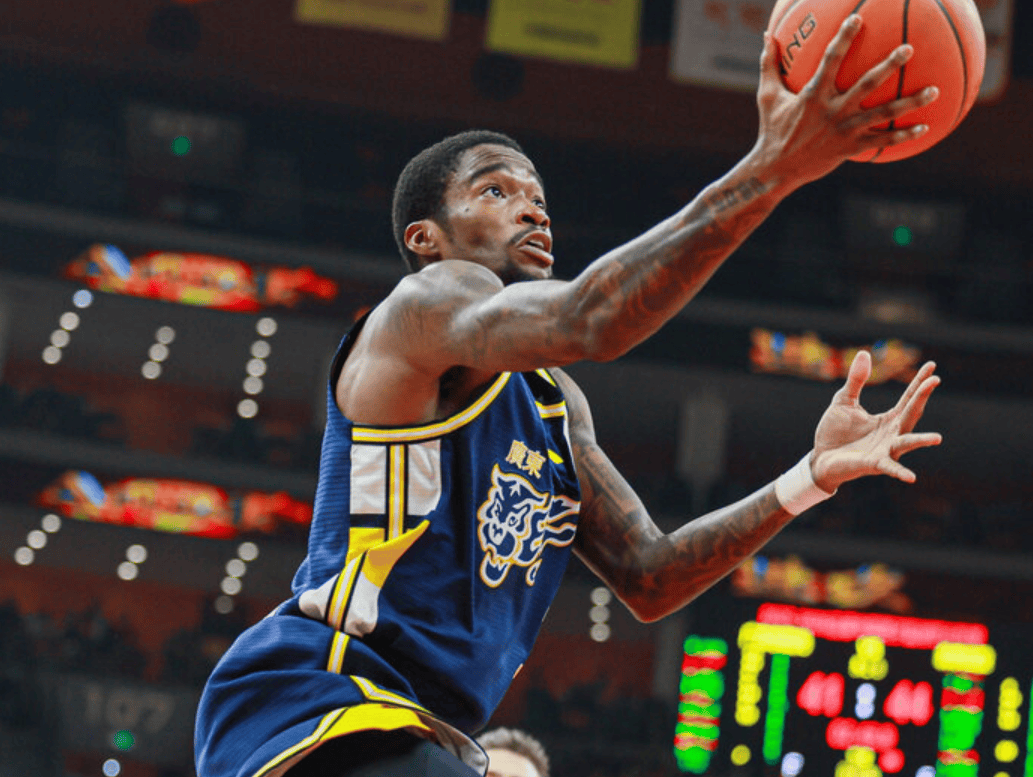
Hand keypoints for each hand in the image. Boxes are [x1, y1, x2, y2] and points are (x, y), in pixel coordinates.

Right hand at [753, 14, 939, 190]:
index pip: (831, 60)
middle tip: (909, 48)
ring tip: (935, 90)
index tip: (858, 19)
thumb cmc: (771, 130)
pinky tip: (924, 126)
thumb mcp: (767, 96)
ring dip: (911, 102)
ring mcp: (845, 130)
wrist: (776, 170)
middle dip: (890, 65)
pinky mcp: (851, 148)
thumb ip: (769, 64)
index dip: (844, 38)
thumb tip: (767, 34)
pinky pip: (882, 141)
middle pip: (867, 84)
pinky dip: (904, 135)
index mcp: (813, 95)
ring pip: (884, 114)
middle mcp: (833, 111)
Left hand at [811, 350, 941, 491]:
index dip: (919, 382)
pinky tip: (911, 477)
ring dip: (920, 441)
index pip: (909, 398)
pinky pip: (888, 468)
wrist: (820, 457)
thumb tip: (865, 353)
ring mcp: (885, 450)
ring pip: (906, 443)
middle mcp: (892, 434)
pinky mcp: (872, 465)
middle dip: (921, 397)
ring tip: (937, 438)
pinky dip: (899, 472)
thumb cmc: (835, 432)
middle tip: (934, 380)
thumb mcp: (844, 401)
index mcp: (888, 419)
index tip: (932, 365)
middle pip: (911, 413)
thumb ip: (856, 380)